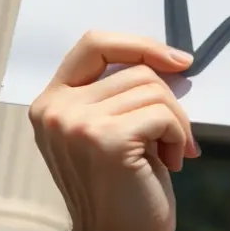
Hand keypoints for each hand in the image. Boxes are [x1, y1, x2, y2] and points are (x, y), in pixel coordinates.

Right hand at [29, 31, 201, 230]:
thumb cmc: (123, 186)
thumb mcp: (108, 129)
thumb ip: (117, 93)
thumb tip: (170, 59)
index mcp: (51, 103)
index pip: (94, 44)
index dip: (139, 45)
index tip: (176, 60)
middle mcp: (56, 111)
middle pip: (135, 69)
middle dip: (169, 100)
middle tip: (175, 134)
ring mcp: (77, 124)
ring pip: (154, 89)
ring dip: (176, 123)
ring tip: (169, 153)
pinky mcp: (106, 139)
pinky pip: (163, 114)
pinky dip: (179, 136)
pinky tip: (172, 163)